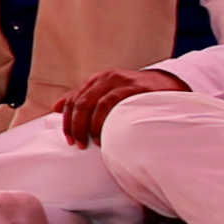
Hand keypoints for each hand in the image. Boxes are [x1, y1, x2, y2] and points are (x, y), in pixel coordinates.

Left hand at [57, 67, 185, 147]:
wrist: (169, 84)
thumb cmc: (135, 94)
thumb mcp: (108, 93)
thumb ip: (84, 99)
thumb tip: (55, 108)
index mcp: (97, 81)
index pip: (73, 100)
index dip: (67, 121)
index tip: (69, 140)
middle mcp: (107, 79)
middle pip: (81, 102)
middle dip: (76, 126)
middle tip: (79, 144)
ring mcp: (122, 82)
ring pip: (96, 104)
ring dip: (91, 126)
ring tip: (95, 142)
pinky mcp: (137, 88)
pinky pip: (115, 103)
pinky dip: (107, 120)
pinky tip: (109, 134)